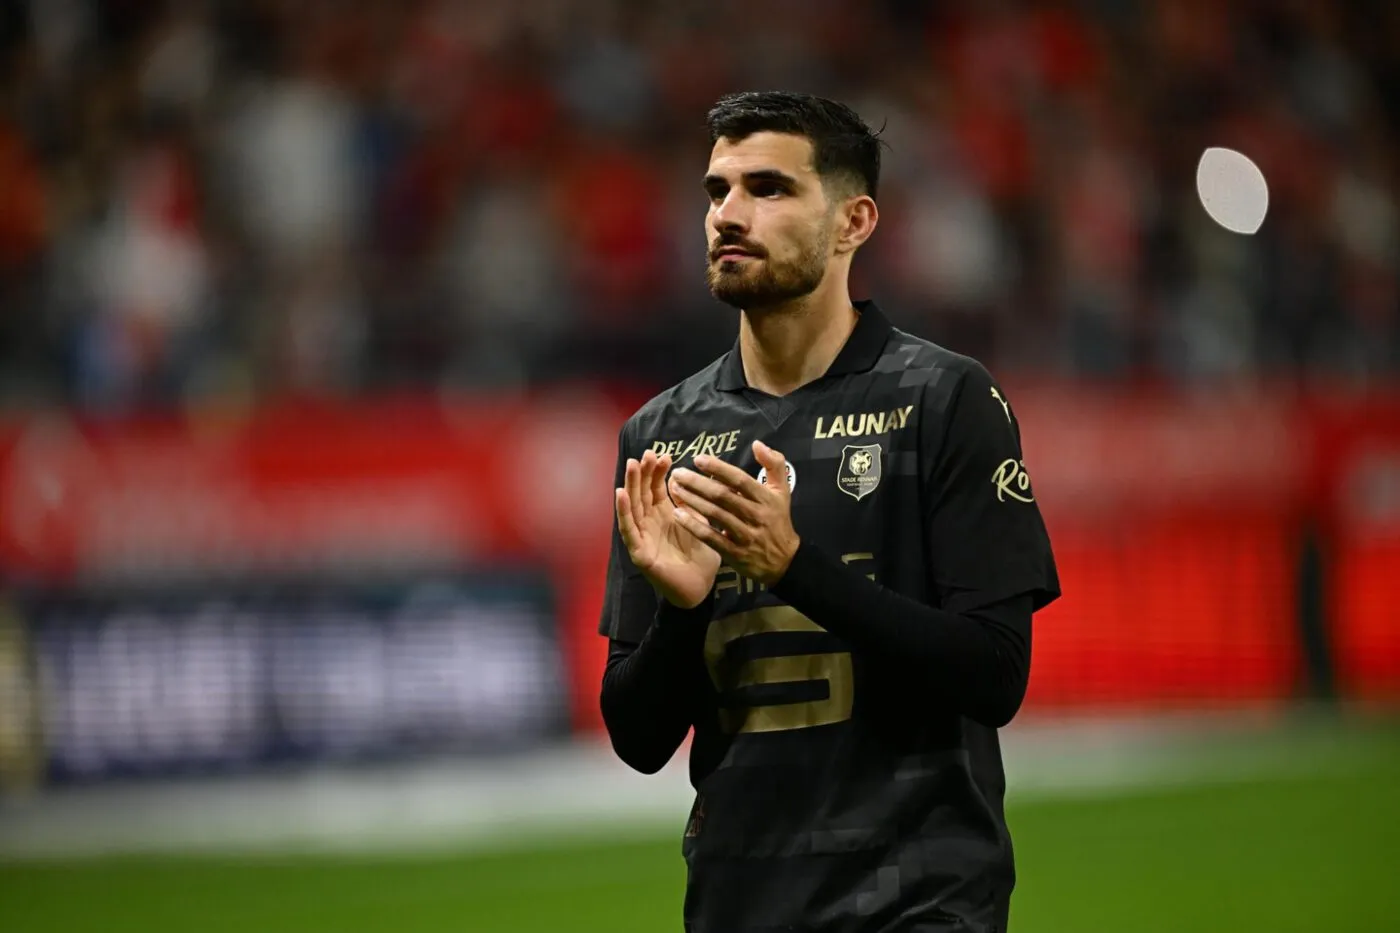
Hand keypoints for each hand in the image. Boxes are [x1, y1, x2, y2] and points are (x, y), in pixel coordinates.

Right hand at [616, 449, 721, 607]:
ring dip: (630, 485)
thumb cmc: (701, 556)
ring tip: (632, 465)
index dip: (657, 472)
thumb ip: (690, 502)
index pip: (656, 488)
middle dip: (643, 473)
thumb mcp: (699, 521)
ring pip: (633, 507)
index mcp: (664, 515)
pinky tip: (620, 495)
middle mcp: (650, 523)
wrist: (702, 588)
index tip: (664, 455)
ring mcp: (642, 537)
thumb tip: (680, 477)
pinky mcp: (639, 553)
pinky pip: (629, 531)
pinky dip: (623, 512)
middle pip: (642, 494)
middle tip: (646, 454)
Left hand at [668, 440, 800, 585]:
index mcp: (766, 498)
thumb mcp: (782, 491)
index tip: (698, 458)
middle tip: (678, 473)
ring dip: (692, 501)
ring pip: (715, 515)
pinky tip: (678, 515)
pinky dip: (694, 526)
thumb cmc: (778, 520)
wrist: (785, 561)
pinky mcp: (735, 553)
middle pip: (723, 496)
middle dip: (698, 483)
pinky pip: (712, 538)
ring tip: (675, 489)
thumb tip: (757, 444)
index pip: (739, 479)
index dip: (718, 468)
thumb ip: (773, 464)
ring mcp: (745, 536)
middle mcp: (756, 515)